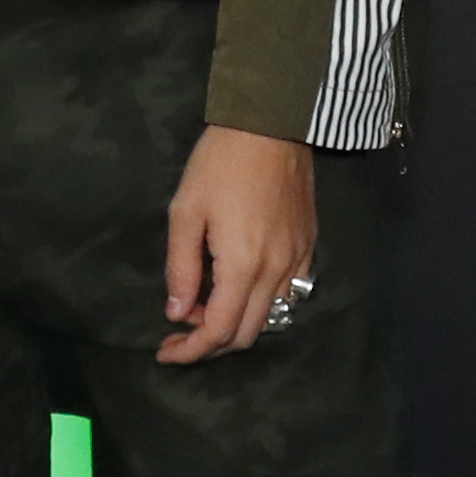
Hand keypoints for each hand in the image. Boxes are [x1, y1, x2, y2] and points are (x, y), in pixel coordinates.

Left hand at [159, 126, 316, 365]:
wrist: (272, 124)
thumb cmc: (220, 163)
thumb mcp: (186, 212)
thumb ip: (181, 267)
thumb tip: (177, 312)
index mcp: (243, 266)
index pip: (219, 330)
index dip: (191, 350)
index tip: (166, 352)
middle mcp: (277, 272)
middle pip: (247, 334)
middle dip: (210, 344)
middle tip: (181, 331)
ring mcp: (299, 260)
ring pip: (271, 317)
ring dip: (236, 324)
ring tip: (205, 306)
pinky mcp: (309, 246)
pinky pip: (290, 294)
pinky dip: (262, 304)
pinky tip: (239, 288)